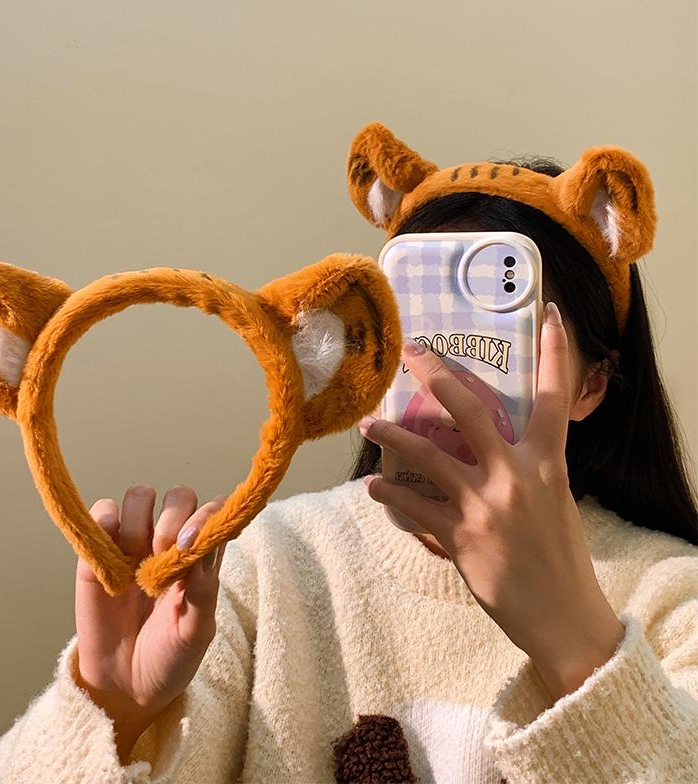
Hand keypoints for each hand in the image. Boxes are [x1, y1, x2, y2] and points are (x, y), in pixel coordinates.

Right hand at [75, 484, 227, 762]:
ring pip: (139, 495)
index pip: (212, 510)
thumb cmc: (171, 657)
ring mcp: (134, 542)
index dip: (205, 516)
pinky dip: (104, 523)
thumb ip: (202, 587)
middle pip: (178, 495)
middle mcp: (170, 541)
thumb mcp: (195, 631)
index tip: (189, 543)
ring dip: (139, 522)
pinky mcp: (98, 550)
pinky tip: (108, 559)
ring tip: (135, 563)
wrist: (124, 686)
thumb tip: (202, 542)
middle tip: (162, 555)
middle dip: (172, 519)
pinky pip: (101, 511)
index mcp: (202, 555)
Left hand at [358, 304, 624, 699]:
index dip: (555, 354)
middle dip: (438, 376)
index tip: (550, 314)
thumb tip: (491, 446)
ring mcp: (486, 507)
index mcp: (548, 464)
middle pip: (470, 412)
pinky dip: (389, 495)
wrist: (563, 616)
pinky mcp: (461, 538)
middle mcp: (516, 477)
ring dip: (393, 435)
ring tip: (368, 423)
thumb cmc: (559, 557)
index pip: (554, 398)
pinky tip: (373, 487)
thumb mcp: (554, 501)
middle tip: (412, 352)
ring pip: (428, 455)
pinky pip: (414, 507)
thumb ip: (525, 468)